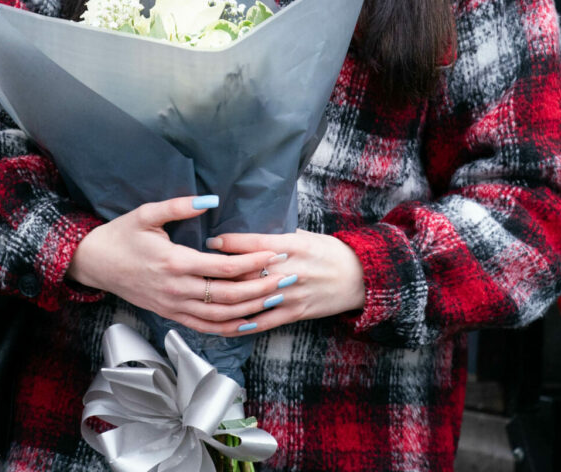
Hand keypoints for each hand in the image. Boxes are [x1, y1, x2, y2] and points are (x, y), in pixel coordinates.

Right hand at [68, 196, 278, 332]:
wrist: (95, 263)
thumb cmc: (121, 235)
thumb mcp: (147, 213)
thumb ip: (179, 206)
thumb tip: (210, 200)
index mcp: (174, 262)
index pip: (224, 267)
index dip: (253, 261)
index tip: (276, 254)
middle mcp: (176, 289)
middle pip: (229, 295)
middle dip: (262, 288)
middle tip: (288, 279)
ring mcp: (174, 306)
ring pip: (220, 316)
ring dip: (252, 309)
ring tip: (277, 299)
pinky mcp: (171, 315)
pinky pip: (205, 328)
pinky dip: (230, 328)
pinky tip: (249, 322)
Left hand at [201, 229, 366, 336]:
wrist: (360, 278)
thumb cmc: (329, 252)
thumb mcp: (305, 236)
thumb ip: (277, 238)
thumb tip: (247, 236)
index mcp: (293, 245)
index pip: (255, 244)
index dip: (230, 242)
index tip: (211, 241)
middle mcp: (291, 270)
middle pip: (249, 271)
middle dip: (222, 270)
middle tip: (200, 268)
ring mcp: (293, 294)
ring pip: (253, 298)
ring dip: (227, 298)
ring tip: (206, 295)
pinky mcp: (296, 312)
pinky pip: (265, 321)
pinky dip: (244, 324)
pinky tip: (225, 323)